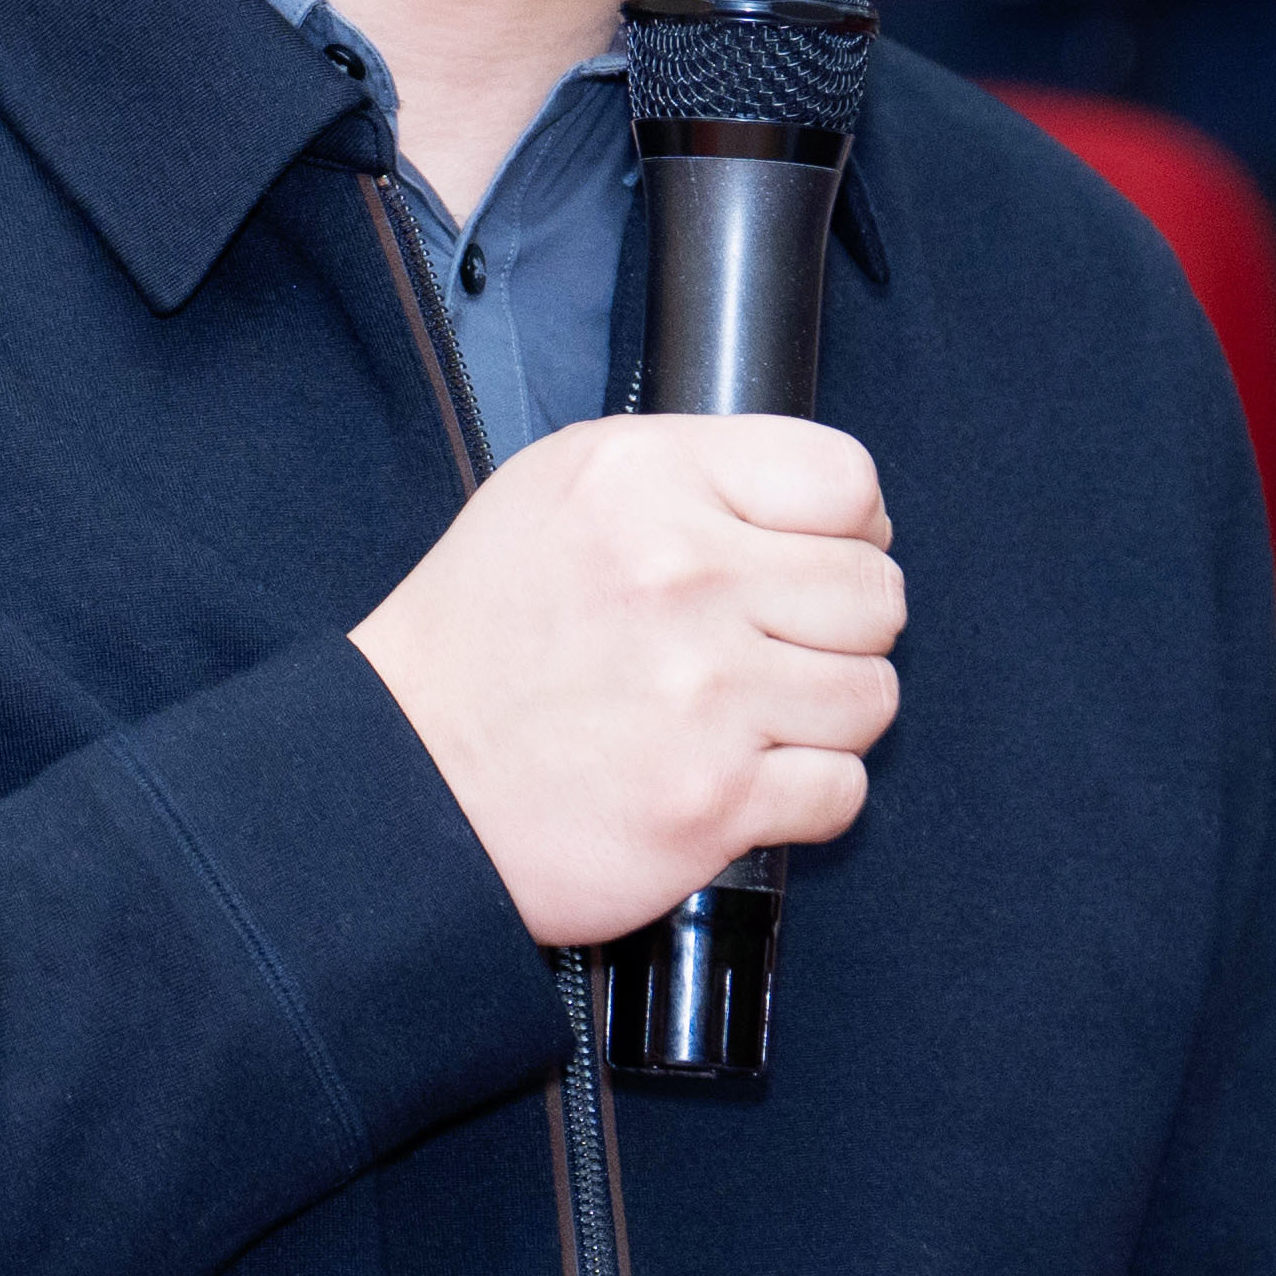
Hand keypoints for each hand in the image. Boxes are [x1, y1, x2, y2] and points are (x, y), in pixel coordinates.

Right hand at [351, 414, 904, 948]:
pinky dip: (804, 796)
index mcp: (648, 482)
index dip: (847, 529)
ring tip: (750, 715)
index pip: (847, 482)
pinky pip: (843, 791)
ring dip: (825, 715)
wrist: (398, 779)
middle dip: (837, 627)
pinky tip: (740, 778)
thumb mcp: (560, 488)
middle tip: (770, 648)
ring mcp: (705, 695)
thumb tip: (834, 507)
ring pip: (873, 694)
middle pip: (877, 593)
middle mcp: (684, 576)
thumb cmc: (481, 637)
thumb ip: (694, 474)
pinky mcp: (714, 802)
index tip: (811, 560)